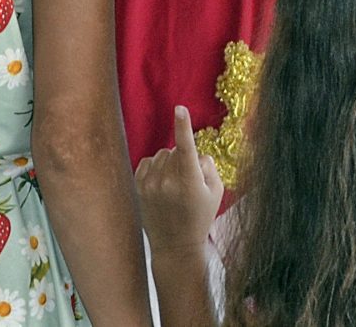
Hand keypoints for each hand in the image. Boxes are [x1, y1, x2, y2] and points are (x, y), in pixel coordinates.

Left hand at [135, 105, 223, 255]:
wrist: (175, 246)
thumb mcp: (216, 192)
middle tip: (189, 181)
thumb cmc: (200, 218)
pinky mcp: (139, 187)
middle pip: (175, 149)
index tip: (179, 108)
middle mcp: (167, 182)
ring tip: (175, 184)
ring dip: (169, 162)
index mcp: (190, 182)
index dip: (183, 126)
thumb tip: (195, 151)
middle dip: (183, 158)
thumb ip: (208, 166)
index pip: (186, 147)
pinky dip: (156, 166)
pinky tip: (162, 182)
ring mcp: (151, 185)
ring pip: (161, 154)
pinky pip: (148, 161)